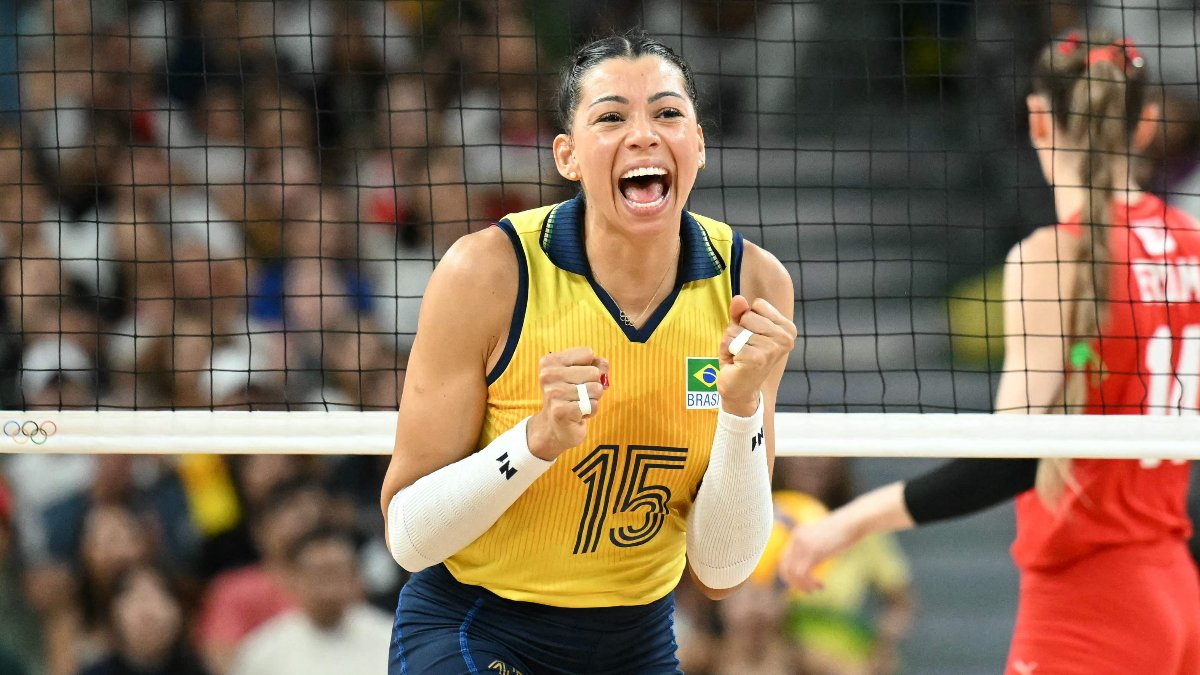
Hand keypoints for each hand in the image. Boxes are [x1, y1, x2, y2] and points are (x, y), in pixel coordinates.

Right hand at [526, 347, 608, 460]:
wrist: (556, 426)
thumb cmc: (572, 396)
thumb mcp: (583, 374)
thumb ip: (597, 364)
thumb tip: (604, 365)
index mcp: (551, 361)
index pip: (588, 353)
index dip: (591, 367)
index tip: (579, 378)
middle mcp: (548, 375)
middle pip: (594, 372)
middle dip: (594, 385)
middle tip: (579, 395)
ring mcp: (553, 393)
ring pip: (595, 389)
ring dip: (593, 399)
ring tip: (579, 404)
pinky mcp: (560, 411)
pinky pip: (592, 405)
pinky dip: (591, 411)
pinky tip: (578, 414)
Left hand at [718, 296, 795, 415]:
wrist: (740, 390)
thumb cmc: (742, 357)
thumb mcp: (740, 330)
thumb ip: (740, 313)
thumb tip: (738, 299)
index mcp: (787, 328)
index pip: (758, 304)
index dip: (748, 319)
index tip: (751, 337)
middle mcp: (784, 338)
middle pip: (747, 315)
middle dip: (738, 330)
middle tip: (744, 348)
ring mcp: (772, 349)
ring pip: (737, 328)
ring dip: (732, 341)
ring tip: (740, 355)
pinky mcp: (757, 358)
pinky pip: (730, 341)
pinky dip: (727, 351)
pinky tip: (736, 363)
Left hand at [778, 517, 849, 592]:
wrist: (853, 521)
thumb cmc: (844, 531)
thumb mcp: (824, 538)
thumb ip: (814, 547)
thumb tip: (812, 562)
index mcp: (798, 535)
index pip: (784, 559)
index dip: (790, 575)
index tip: (803, 583)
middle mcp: (797, 539)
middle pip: (785, 567)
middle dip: (794, 583)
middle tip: (808, 590)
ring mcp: (804, 545)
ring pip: (793, 574)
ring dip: (804, 586)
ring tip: (816, 588)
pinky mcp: (814, 552)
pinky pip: (803, 574)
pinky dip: (810, 584)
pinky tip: (822, 585)